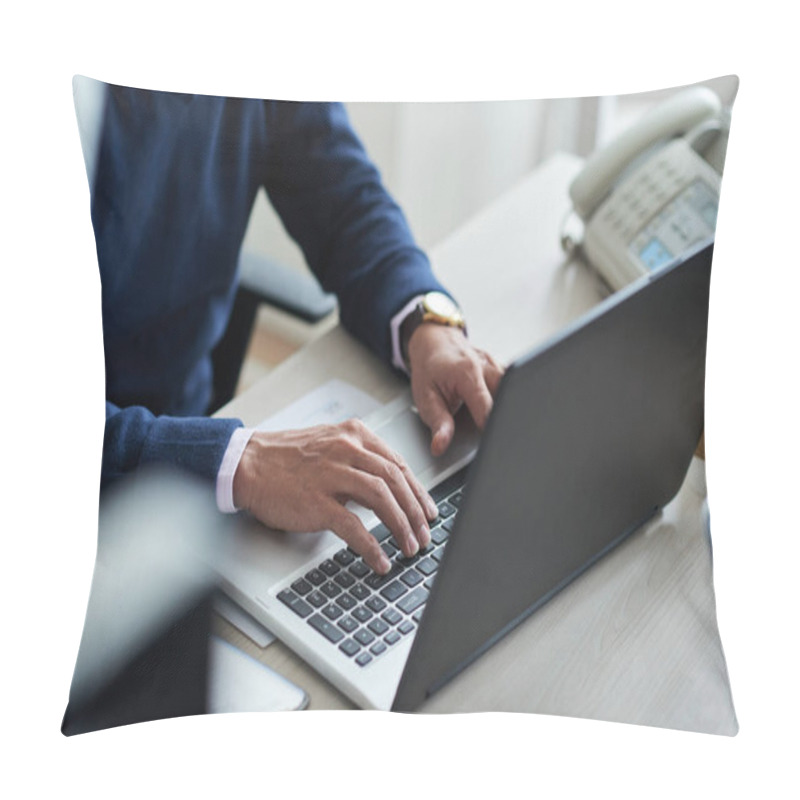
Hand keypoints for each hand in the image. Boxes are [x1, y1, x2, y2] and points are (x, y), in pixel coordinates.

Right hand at [232, 419, 438, 573]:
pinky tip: (380, 560)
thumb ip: (359, 458)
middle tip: (426, 534)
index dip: (418, 491)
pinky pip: (353, 526)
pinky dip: (372, 546)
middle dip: (416, 511)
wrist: (246, 464)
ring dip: (401, 526)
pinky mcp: (316, 501)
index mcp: (354, 435)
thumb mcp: (330, 444)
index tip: (428, 511)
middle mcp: (346, 450)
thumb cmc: (286, 459)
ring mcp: (331, 475)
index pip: (398, 464)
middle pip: (396, 480)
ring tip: (409, 547)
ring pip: (382, 499)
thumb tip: (390, 486)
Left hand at [407, 324, 504, 455]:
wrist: (434, 341)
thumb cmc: (429, 369)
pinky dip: (508, 399)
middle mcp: (486, 366)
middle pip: (508, 396)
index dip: (490, 427)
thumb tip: (440, 446)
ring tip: (499, 421)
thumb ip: (438, 423)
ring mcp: (497, 365)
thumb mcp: (425, 398)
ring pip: (513, 390)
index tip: (491, 442)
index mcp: (466, 373)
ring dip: (508, 407)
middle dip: (505, 417)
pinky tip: (502, 408)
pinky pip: (511, 385)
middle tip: (497, 435)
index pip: (487, 406)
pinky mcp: (502, 368)